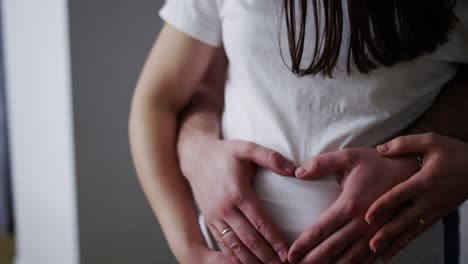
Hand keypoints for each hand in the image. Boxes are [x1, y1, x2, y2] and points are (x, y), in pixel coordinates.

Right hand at [178, 136, 295, 262]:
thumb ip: (270, 157)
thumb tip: (294, 169)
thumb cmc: (225, 153)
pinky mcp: (208, 221)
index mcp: (237, 192)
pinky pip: (222, 244)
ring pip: (235, 246)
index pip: (260, 222)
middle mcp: (224, 208)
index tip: (288, 252)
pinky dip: (234, 258)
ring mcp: (214, 217)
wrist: (195, 156)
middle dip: (267, 256)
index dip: (275, 239)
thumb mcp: (247, 148)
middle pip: (249, 239)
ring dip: (251, 261)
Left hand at [288, 148, 419, 263]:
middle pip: (331, 249)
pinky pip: (367, 259)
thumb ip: (322, 163)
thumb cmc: (377, 162)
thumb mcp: (349, 157)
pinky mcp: (386, 237)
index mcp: (350, 204)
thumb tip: (298, 172)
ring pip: (349, 259)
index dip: (303, 244)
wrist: (413, 171)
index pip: (320, 230)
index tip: (290, 255)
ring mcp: (375, 234)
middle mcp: (362, 224)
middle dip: (311, 261)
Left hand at [365, 133, 467, 261]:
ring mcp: (434, 210)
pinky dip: (406, 241)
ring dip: (396, 243)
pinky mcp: (437, 215)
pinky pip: (419, 231)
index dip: (382, 206)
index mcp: (424, 181)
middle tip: (370, 245)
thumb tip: (379, 149)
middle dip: (387, 233)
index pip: (399, 195)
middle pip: (404, 219)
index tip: (367, 217)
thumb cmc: (454, 151)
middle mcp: (429, 199)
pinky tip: (394, 250)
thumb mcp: (430, 140)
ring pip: (412, 230)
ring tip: (380, 255)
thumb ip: (404, 144)